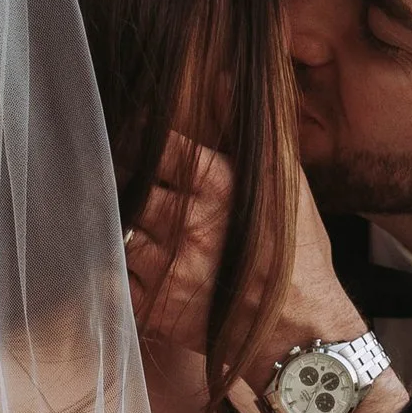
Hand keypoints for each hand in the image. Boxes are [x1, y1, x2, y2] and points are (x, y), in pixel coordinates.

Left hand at [126, 130, 364, 372]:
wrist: (298, 334)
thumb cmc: (297, 257)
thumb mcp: (286, 184)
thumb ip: (249, 129)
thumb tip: (218, 79)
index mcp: (218, 187)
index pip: (159, 147)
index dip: (142, 138)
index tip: (136, 139)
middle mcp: (187, 224)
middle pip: (128, 185)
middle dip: (124, 180)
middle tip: (124, 179)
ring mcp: (166, 268)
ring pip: (117, 230)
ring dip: (120, 224)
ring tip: (127, 221)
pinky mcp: (152, 307)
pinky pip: (113, 278)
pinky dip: (116, 268)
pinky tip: (129, 263)